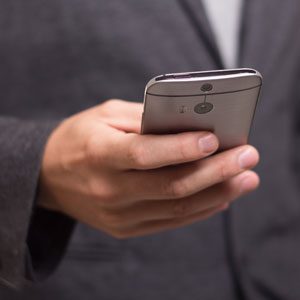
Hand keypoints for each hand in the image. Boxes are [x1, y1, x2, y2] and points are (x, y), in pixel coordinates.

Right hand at [38, 99, 259, 237]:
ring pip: (177, 208)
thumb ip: (145, 119)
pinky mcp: (125, 227)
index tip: (215, 139)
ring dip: (217, 193)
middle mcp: (109, 189)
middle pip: (171, 186)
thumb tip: (188, 125)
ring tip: (245, 179)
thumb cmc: (79, 138)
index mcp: (100, 154)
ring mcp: (118, 215)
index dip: (182, 148)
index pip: (145, 155)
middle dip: (216, 171)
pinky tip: (221, 197)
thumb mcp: (105, 116)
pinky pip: (170, 222)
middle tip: (248, 157)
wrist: (49, 176)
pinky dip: (199, 209)